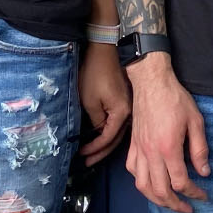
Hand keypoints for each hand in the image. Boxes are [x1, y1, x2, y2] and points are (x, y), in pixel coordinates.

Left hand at [77, 42, 130, 166]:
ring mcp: (130, 107)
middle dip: (101, 152)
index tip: (82, 155)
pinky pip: (119, 123)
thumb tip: (98, 133)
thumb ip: (96, 121)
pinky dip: (109, 133)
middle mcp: (130, 112)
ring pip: (118, 132)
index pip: (108, 138)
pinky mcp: (126, 102)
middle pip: (116, 139)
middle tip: (88, 162)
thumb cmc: (95, 73)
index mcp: (122, 113)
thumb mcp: (90, 101)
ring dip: (105, 144)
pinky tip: (102, 138)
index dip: (94, 149)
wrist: (105, 50)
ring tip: (93, 154)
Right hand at [124, 55, 208, 212]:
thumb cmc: (174, 98)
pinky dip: (142, 183)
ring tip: (169, 204)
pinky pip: (133, 171)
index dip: (194, 193)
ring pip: (143, 186)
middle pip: (160, 191)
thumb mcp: (196, 121)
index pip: (180, 182)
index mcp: (168, 148)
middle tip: (188, 209)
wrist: (151, 82)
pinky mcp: (133, 145)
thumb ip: (200, 149)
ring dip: (156, 200)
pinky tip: (151, 184)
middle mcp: (151, 153)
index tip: (203, 196)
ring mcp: (139, 150)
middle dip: (175, 205)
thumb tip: (204, 171)